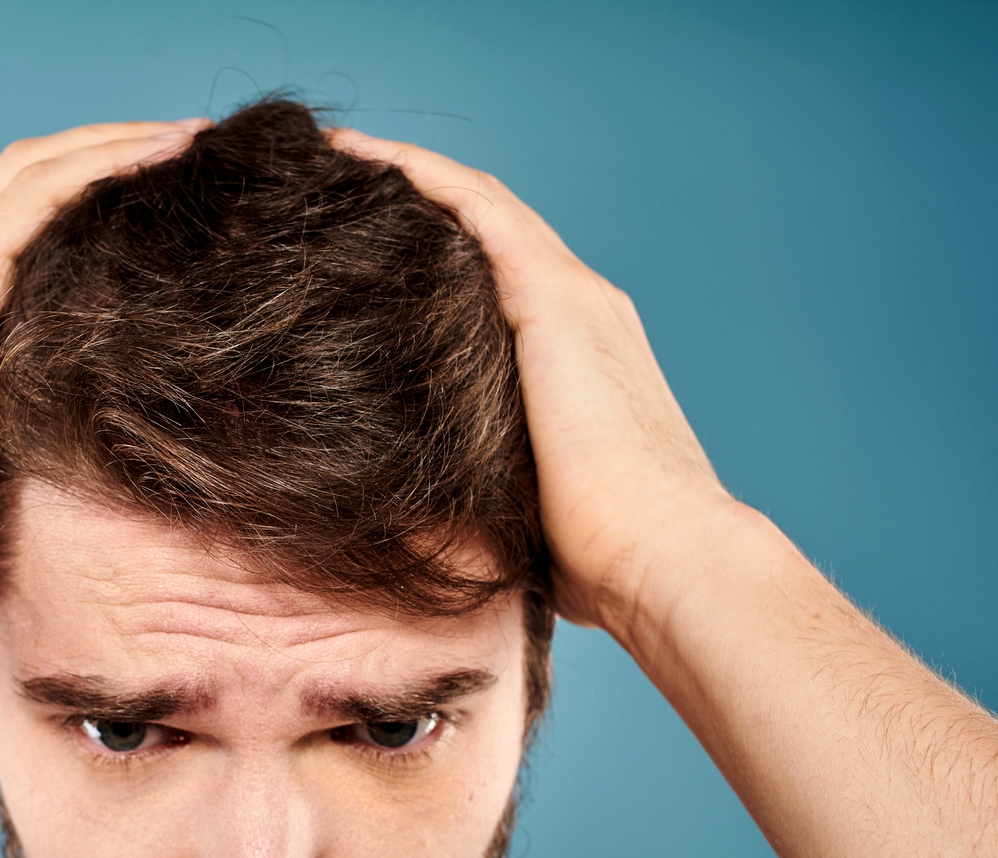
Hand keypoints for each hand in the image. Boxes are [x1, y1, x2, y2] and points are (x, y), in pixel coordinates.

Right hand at [0, 118, 206, 611]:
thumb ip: (8, 422)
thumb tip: (72, 446)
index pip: (1, 216)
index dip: (76, 185)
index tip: (149, 186)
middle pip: (19, 173)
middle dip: (103, 145)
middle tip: (187, 142)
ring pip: (31, 169)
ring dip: (115, 142)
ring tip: (190, 137)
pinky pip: (36, 200)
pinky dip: (99, 168)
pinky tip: (161, 159)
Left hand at [329, 129, 738, 635]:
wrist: (660, 555)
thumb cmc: (599, 559)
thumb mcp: (522, 503)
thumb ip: (480, 478)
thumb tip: (414, 513)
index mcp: (577, 355)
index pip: (497, 278)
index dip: (437, 250)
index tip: (369, 244)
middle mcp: (581, 308)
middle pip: (485, 228)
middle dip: (415, 199)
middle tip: (338, 183)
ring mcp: (572, 296)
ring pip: (478, 205)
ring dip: (407, 172)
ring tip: (336, 157)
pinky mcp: (554, 299)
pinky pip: (476, 210)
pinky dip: (421, 177)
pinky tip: (365, 161)